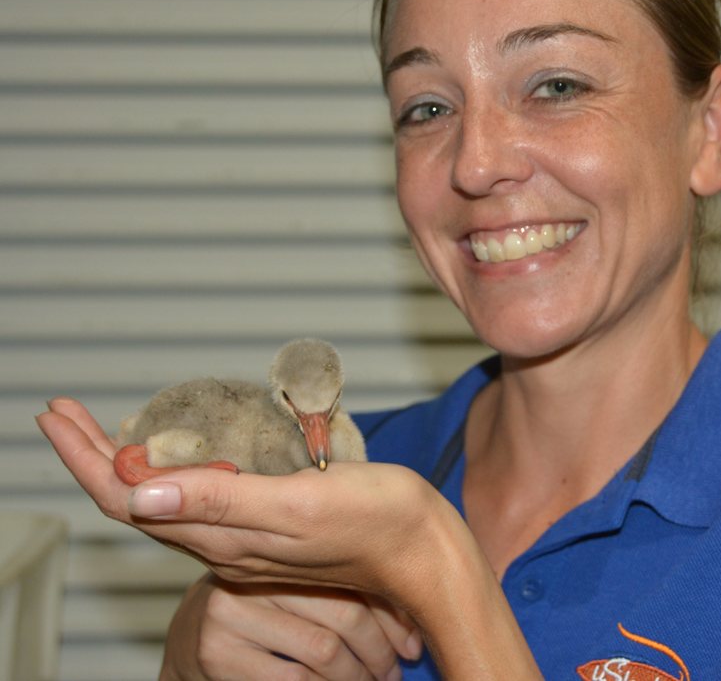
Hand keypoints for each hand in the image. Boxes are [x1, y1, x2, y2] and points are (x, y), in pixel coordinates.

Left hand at [37, 397, 445, 593]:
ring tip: (102, 430)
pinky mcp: (267, 527)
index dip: (86, 457)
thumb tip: (139, 493)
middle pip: (137, 499)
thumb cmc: (374, 523)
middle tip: (63, 412)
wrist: (421, 551)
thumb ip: (221, 499)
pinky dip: (170, 471)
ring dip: (125, 464)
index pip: (129, 499)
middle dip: (93, 455)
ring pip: (164, 500)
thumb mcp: (296, 504)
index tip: (56, 416)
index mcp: (224, 536)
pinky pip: (199, 500)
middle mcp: (225, 542)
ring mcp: (245, 537)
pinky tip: (176, 454)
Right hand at [162, 573, 420, 680]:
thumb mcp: (302, 588)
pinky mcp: (218, 653)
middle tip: (393, 672)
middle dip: (379, 652)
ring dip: (357, 677)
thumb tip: (413, 631)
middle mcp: (257, 574)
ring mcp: (232, 614)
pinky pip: (292, 679)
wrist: (195, 636)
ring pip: (322, 652)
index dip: (391, 618)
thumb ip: (342, 590)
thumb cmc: (269, 610)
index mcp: (287, 549)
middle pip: (342, 617)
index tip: (412, 644)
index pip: (353, 581)